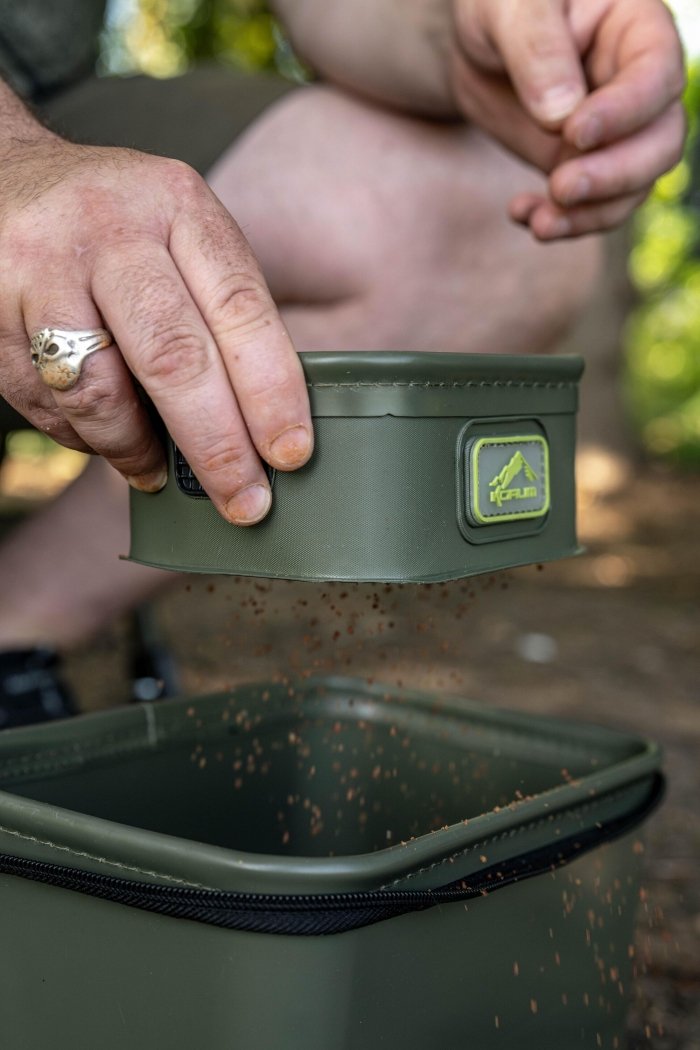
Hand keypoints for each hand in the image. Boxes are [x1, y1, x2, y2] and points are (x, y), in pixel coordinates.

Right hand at [0, 133, 311, 523]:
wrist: (1, 179)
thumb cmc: (115, 223)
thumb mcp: (178, 231)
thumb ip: (216, 309)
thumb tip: (259, 424)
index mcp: (177, 204)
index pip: (240, 308)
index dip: (271, 391)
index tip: (291, 453)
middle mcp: (107, 228)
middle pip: (174, 358)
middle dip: (218, 446)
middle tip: (245, 501)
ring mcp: (39, 267)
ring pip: (99, 392)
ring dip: (139, 452)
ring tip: (161, 472)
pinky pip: (46, 403)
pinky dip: (84, 438)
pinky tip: (104, 438)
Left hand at [448, 0, 686, 237]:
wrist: (479, 43)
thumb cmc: (501, 3)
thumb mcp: (509, 7)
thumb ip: (536, 48)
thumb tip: (561, 116)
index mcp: (637, 27)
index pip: (657, 75)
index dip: (626, 111)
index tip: (574, 132)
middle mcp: (639, 85)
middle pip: (661, 141)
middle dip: (616, 175)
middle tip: (561, 188)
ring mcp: (618, 132)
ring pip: (633, 185)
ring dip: (591, 213)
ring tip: (540, 224)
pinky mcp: (587, 165)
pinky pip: (592, 205)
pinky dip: (562, 221)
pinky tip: (521, 215)